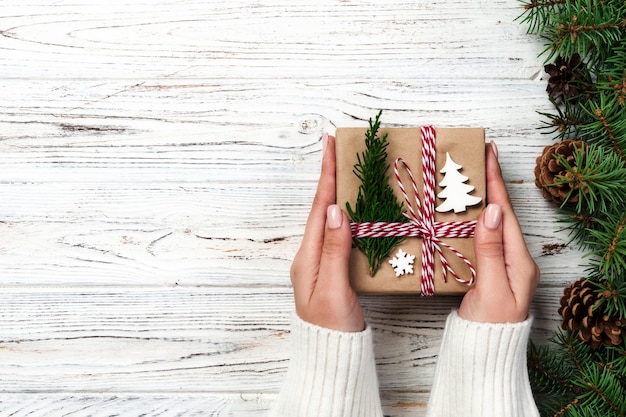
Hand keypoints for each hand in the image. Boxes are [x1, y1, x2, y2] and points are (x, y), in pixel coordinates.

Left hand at [290, 133, 364, 331]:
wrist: (330, 354)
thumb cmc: (330, 325)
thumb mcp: (333, 287)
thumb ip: (335, 249)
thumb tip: (337, 210)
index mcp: (308, 255)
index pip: (319, 207)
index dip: (327, 175)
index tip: (331, 145)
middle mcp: (311, 254)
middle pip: (322, 207)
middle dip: (330, 176)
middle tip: (339, 148)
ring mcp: (320, 262)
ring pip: (330, 218)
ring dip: (337, 192)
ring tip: (346, 169)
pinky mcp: (332, 270)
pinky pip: (338, 233)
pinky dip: (346, 214)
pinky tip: (355, 208)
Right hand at [458, 142, 539, 322]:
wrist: (485, 352)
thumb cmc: (489, 326)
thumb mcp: (490, 288)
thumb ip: (491, 250)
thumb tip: (492, 212)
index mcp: (520, 261)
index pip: (505, 213)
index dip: (496, 183)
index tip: (490, 154)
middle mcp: (515, 259)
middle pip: (501, 214)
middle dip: (490, 185)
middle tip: (479, 158)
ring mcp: (503, 265)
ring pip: (491, 224)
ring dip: (481, 200)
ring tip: (471, 178)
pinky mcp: (489, 272)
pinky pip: (482, 238)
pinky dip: (472, 220)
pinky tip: (464, 213)